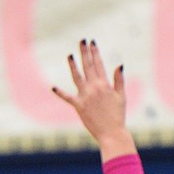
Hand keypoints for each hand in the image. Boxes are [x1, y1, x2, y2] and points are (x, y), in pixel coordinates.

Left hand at [51, 40, 134, 159]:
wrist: (111, 133)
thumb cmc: (117, 115)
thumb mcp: (121, 96)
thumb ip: (119, 80)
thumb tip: (119, 64)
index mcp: (105, 84)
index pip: (99, 64)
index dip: (95, 52)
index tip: (92, 42)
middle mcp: (94, 88)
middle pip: (88, 66)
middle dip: (84, 52)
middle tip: (82, 41)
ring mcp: (85, 96)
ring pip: (77, 77)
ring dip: (73, 66)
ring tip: (70, 55)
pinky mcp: (78, 106)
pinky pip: (67, 98)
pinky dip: (60, 93)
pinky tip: (53, 87)